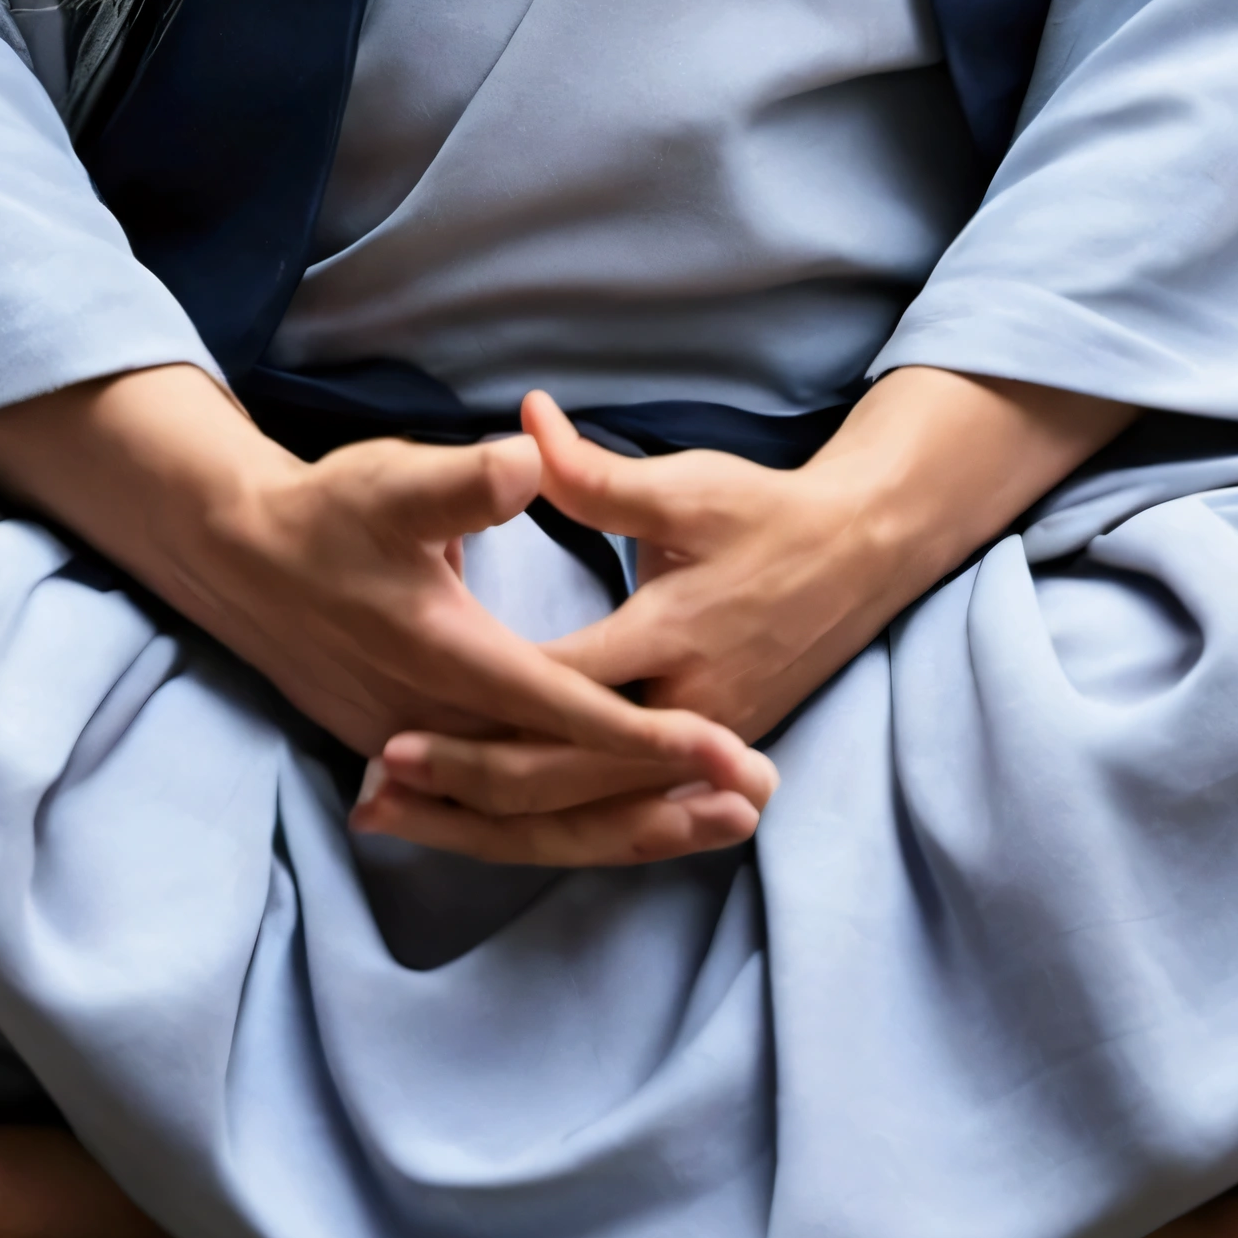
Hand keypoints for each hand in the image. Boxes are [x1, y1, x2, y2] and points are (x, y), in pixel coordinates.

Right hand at [198, 426, 772, 863]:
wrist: (239, 558)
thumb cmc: (328, 512)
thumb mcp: (394, 479)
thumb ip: (464, 480)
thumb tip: (527, 454)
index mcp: (449, 657)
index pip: (568, 714)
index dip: (650, 737)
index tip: (728, 749)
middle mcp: (439, 724)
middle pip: (565, 789)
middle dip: (665, 800)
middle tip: (756, 799)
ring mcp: (421, 755)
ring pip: (539, 822)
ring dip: (631, 826)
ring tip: (718, 826)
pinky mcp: (411, 764)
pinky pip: (504, 821)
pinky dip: (573, 829)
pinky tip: (627, 826)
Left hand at [360, 372, 1125, 848]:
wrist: (862, 552)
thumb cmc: (763, 512)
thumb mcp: (680, 486)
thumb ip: (593, 472)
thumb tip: (524, 415)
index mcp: (672, 638)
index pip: (560, 694)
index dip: (477, 716)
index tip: (396, 722)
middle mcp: (686, 709)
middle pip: (564, 779)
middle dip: (468, 792)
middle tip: (376, 791)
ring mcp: (699, 746)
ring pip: (584, 811)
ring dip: (492, 821)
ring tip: (401, 818)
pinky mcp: (703, 758)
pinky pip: (613, 806)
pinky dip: (546, 819)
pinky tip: (480, 822)